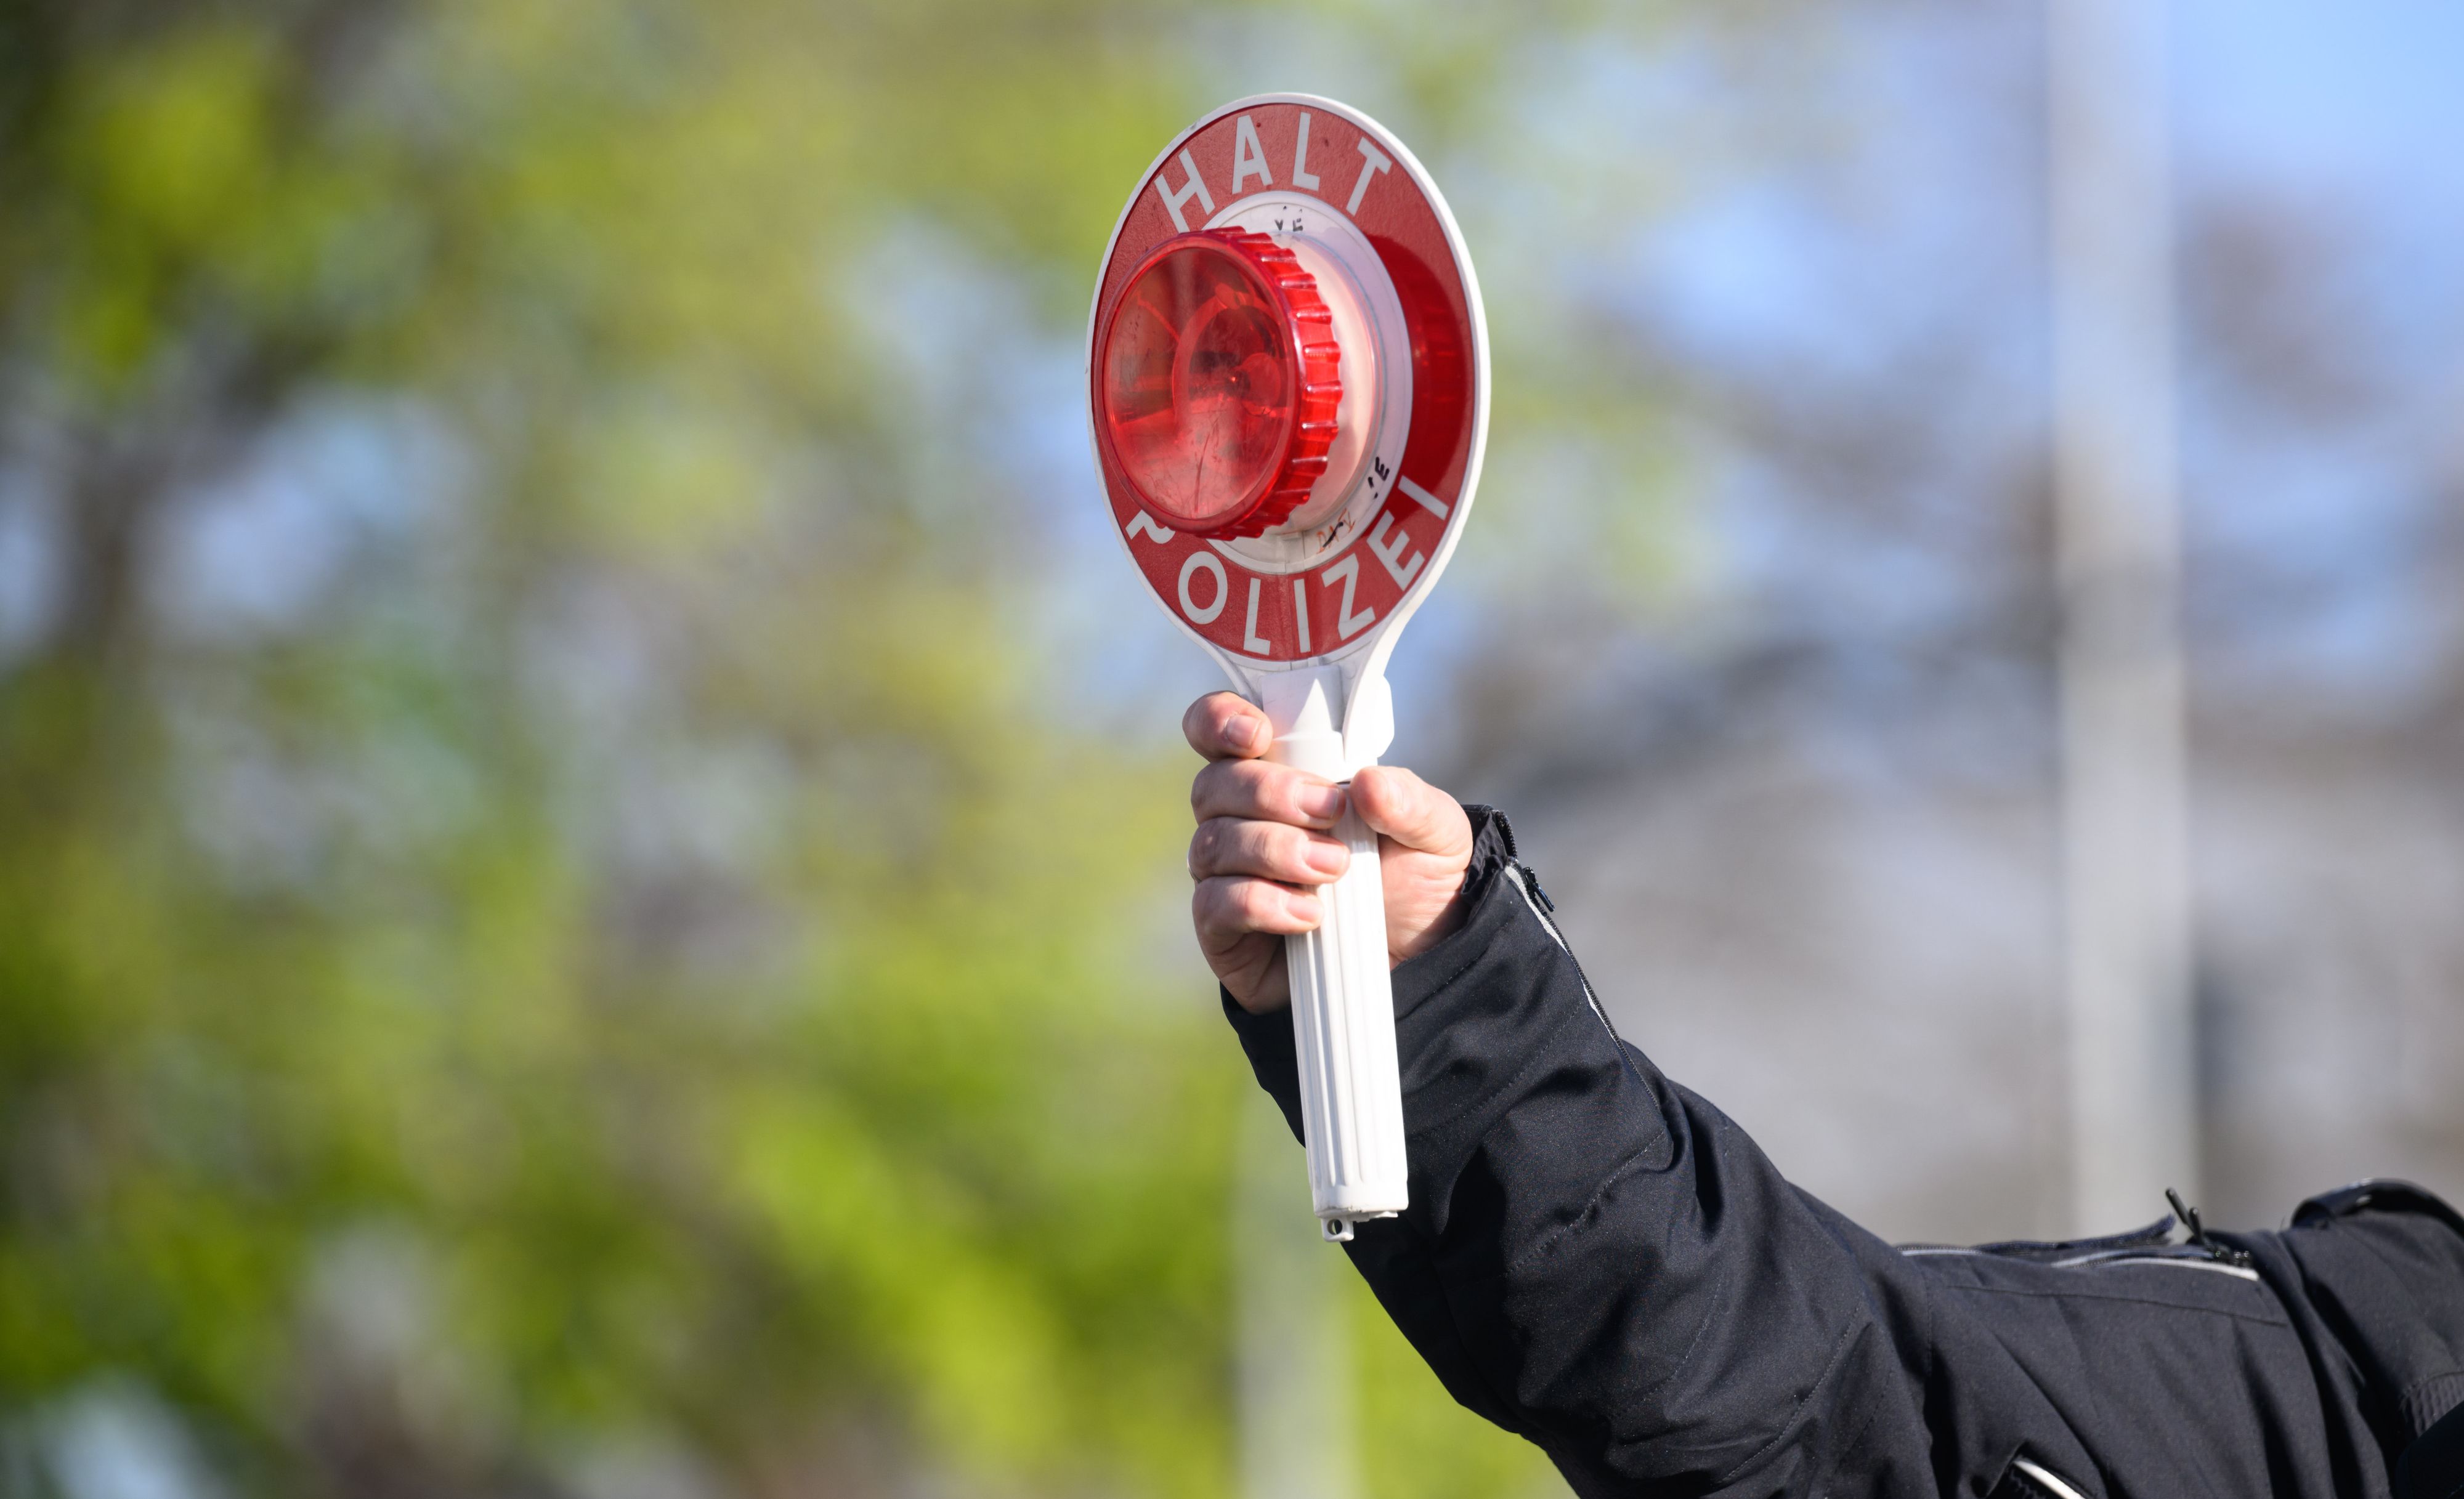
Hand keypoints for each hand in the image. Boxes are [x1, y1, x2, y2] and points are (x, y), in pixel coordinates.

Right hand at [1182, 691, 1475, 1013]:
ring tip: (1335, 869)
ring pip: (1213, 843)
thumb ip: (1408, 801)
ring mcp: (1224, 873)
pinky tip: (1309, 914)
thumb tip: (1367, 783)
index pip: (1217, 730)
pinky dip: (1260, 903)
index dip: (1220, 721)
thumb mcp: (1434, 833)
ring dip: (1275, 850)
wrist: (1416, 960)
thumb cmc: (1412, 879)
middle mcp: (1238, 818)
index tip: (1257, 734)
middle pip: (1212, 786)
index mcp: (1278, 773)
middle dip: (1269, 792)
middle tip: (1331, 813)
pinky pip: (1214, 905)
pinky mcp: (1223, 929)